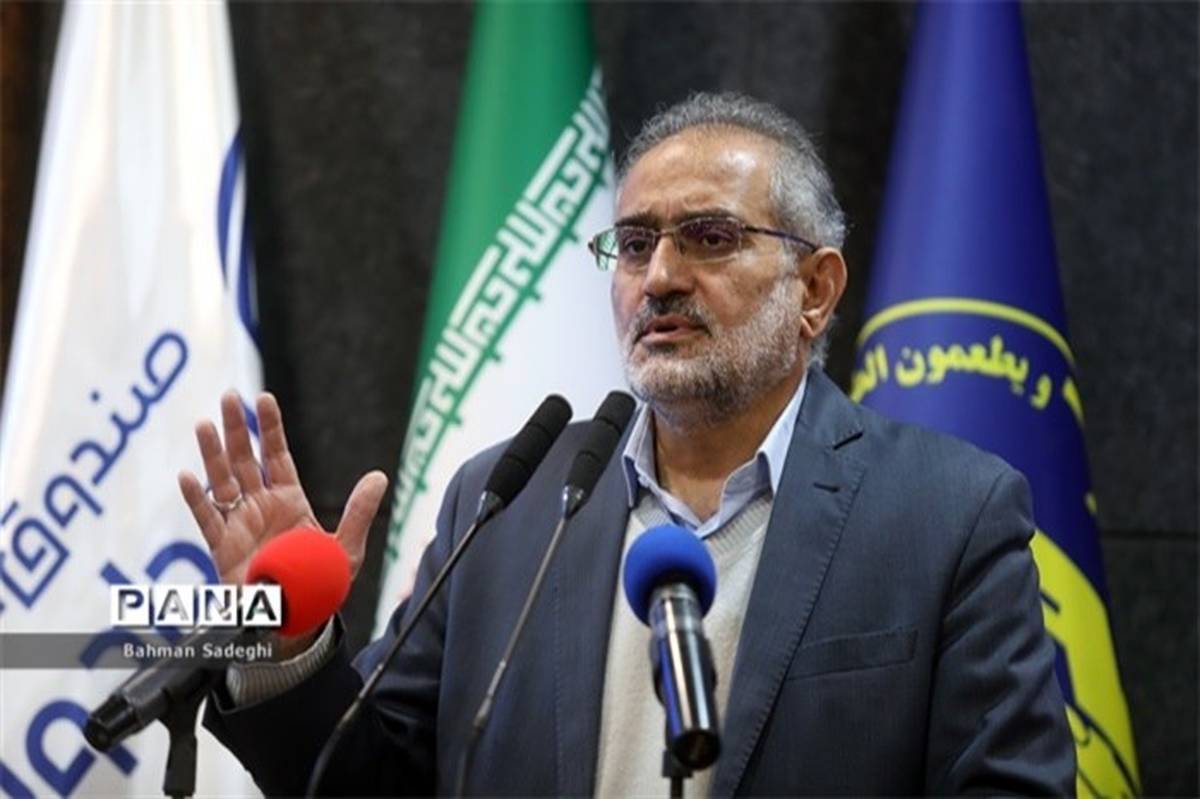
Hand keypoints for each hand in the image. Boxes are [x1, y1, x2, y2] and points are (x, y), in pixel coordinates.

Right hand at [178, 391, 387, 653]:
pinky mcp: (222, 548)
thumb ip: (359, 512)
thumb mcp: (347, 548)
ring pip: (222, 481)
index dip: (269, 428)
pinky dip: (196, 499)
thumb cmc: (320, 585)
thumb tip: (380, 476)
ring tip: (205, 424)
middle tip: (228, 396)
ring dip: (213, 454)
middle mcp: (261, 506)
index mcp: (289, 500)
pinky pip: (207, 520)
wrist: (297, 622)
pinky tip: (187, 477)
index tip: (262, 398)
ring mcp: (239, 524)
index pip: (276, 455)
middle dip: (237, 429)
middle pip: (245, 459)